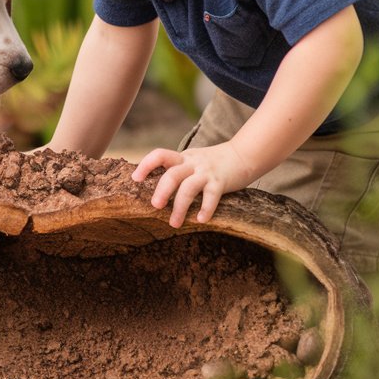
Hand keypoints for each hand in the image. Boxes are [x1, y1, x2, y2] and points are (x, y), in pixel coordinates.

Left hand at [131, 143, 254, 226]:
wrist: (243, 154)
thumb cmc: (214, 162)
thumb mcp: (192, 160)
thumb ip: (178, 169)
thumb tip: (158, 187)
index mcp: (182, 158)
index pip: (160, 155)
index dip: (146, 165)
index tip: (135, 178)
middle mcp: (192, 164)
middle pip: (172, 174)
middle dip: (162, 190)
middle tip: (155, 206)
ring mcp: (206, 172)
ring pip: (189, 187)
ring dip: (180, 206)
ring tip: (174, 223)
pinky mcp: (221, 182)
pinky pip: (211, 196)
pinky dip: (206, 209)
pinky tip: (201, 220)